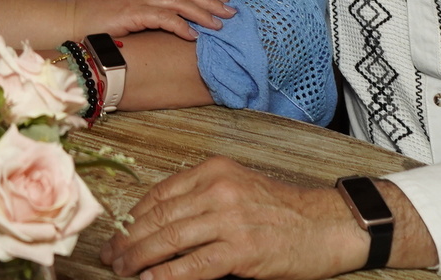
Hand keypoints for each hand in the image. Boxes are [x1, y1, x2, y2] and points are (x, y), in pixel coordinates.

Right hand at [70, 0, 234, 40]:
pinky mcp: (131, 12)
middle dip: (210, 1)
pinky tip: (194, 35)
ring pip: (179, 2)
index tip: (221, 1)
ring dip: (202, 13)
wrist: (65, 20)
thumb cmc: (91, 21)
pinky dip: (181, 25)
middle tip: (232, 11)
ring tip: (220, 24)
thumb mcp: (121, 11)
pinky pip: (163, 17)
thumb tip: (164, 24)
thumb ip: (142, 13)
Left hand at [102, 157, 368, 279]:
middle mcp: (218, 189)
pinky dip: (168, 275)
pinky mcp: (242, 249)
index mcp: (213, 171)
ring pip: (170, 239)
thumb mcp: (239, 188)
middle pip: (159, 217)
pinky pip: (195, 265)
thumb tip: (160, 225)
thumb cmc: (284, 210)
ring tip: (122, 271)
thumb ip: (201, 199)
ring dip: (140, 258)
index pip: (159, 194)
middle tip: (110, 257)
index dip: (132, 217)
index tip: (117, 234)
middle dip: (129, 240)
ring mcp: (230, 218)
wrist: (329, 224)